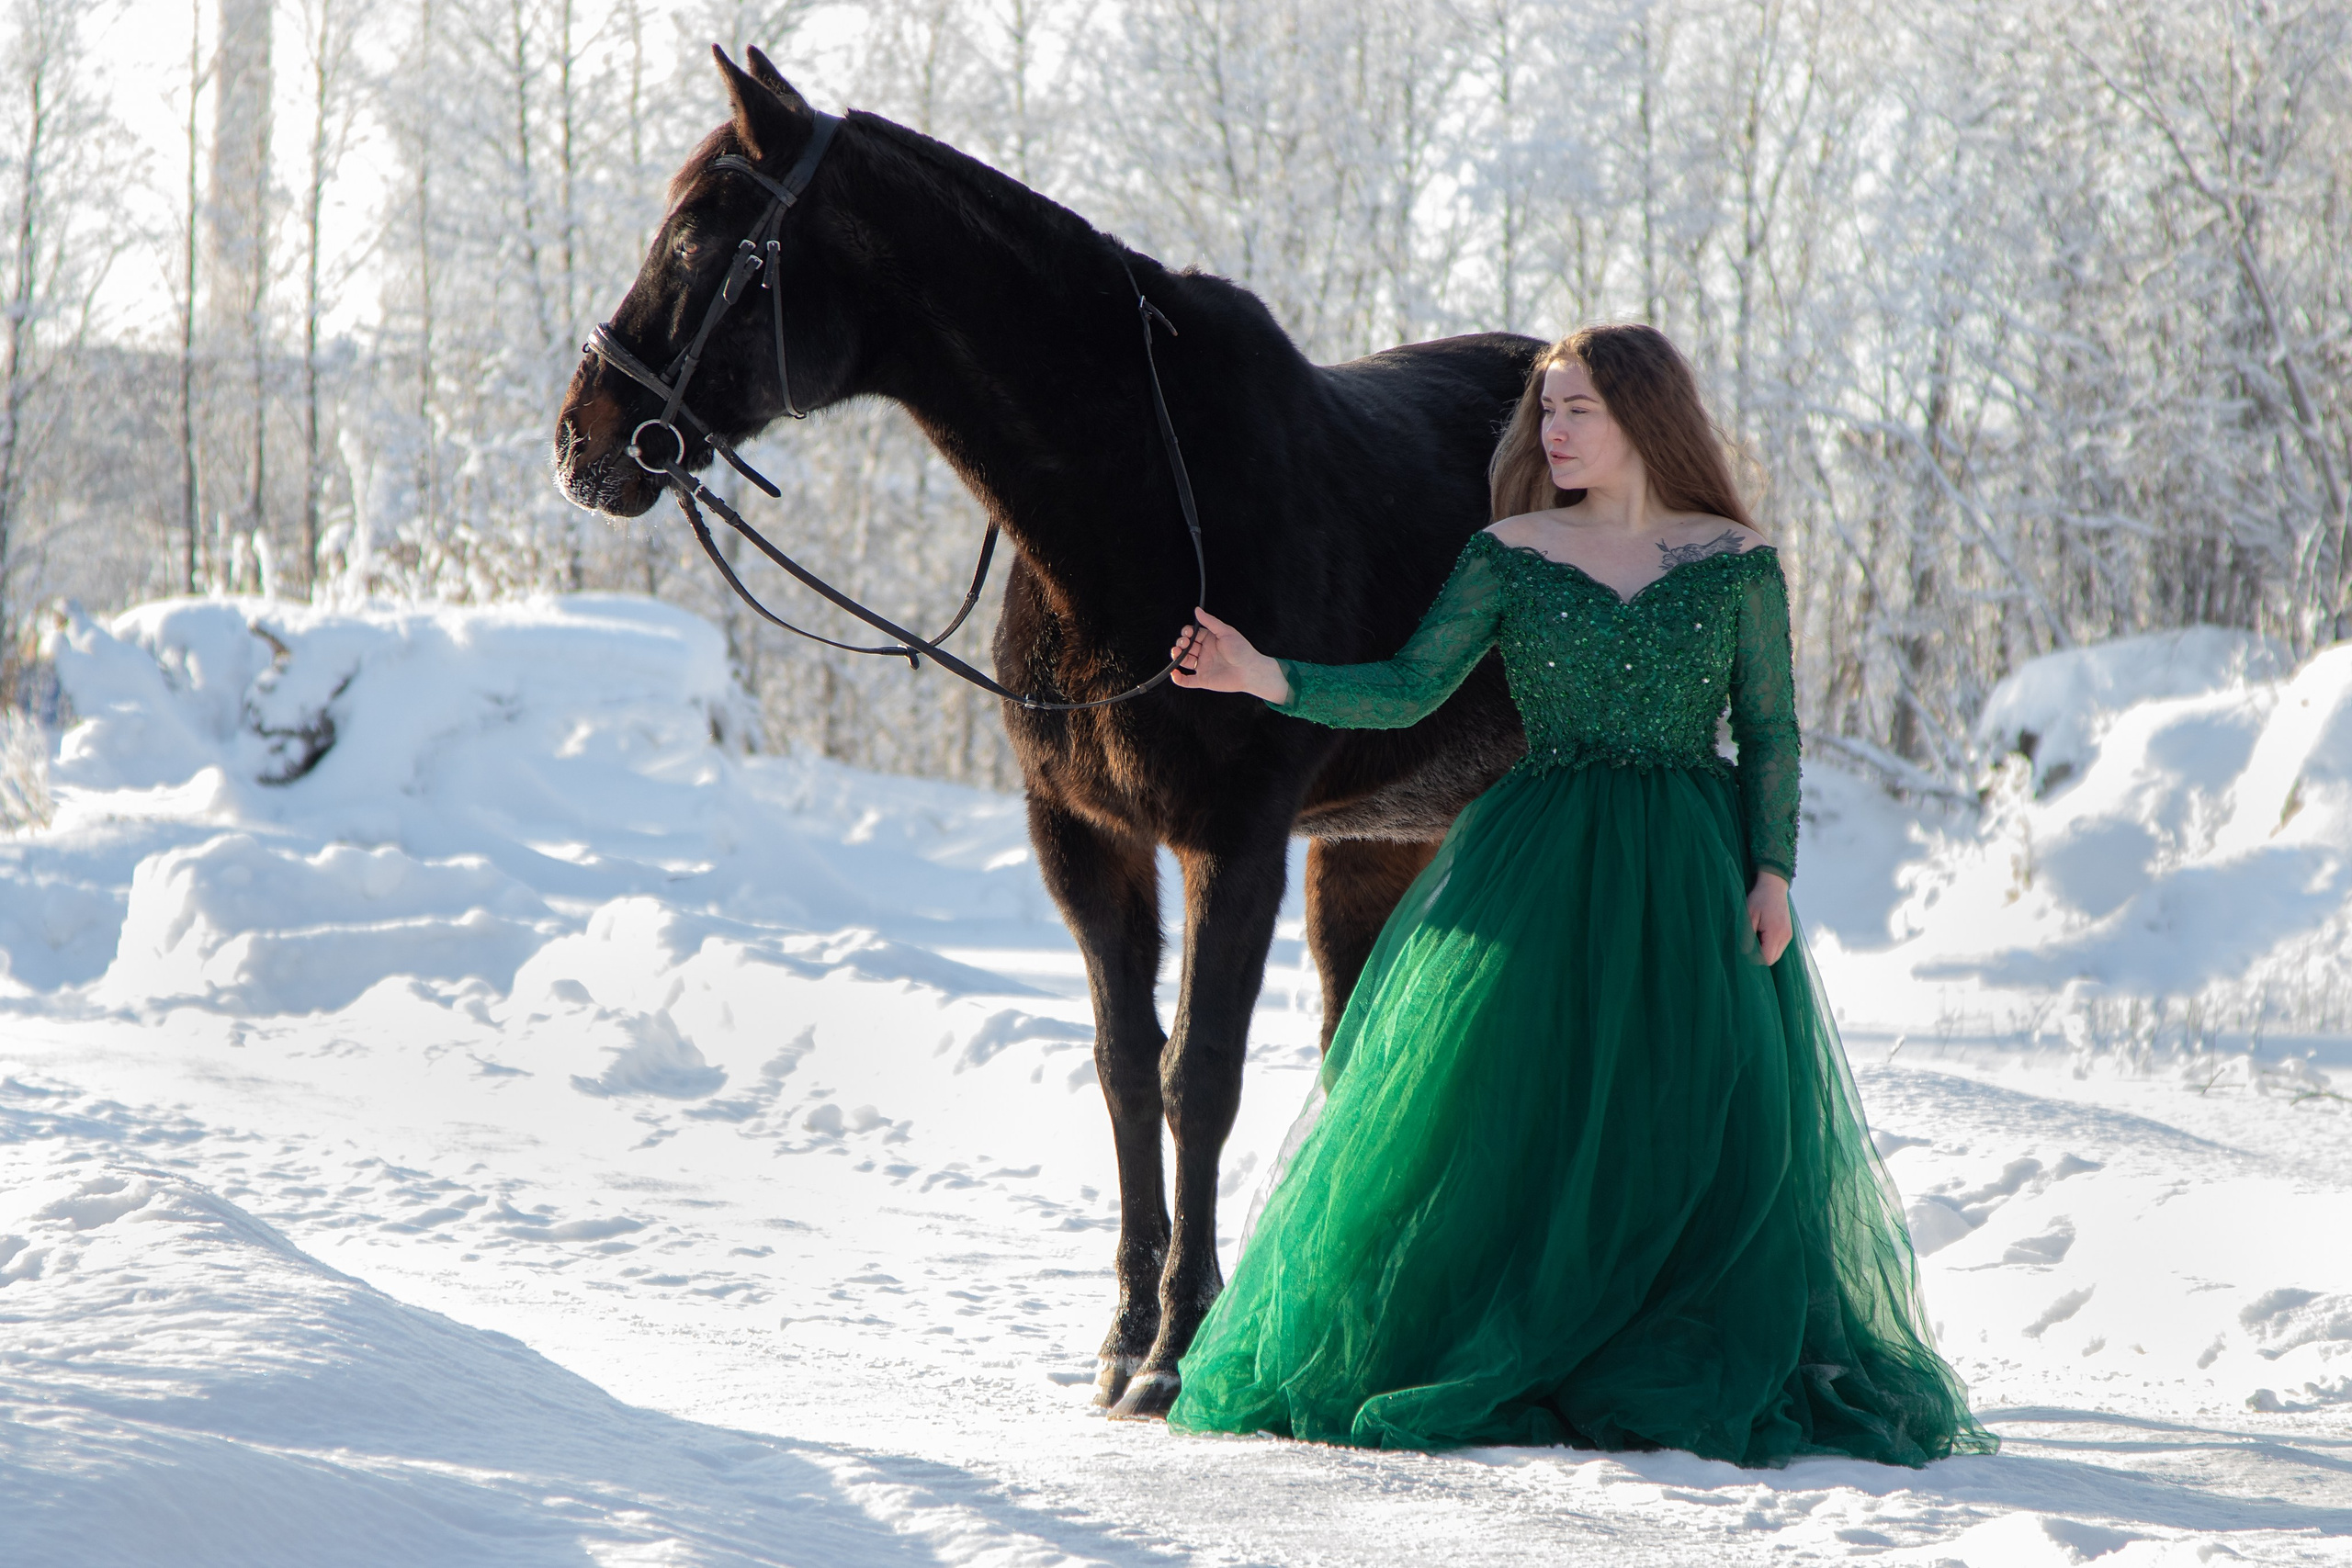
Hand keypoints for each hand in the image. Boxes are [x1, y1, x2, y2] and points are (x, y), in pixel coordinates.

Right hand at [1170, 607, 1290, 702]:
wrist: (1250, 670)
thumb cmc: (1241, 650)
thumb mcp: (1226, 632)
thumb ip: (1210, 622)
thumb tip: (1197, 610)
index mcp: (1210, 640)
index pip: (1192, 634)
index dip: (1187, 633)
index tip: (1187, 633)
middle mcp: (1205, 652)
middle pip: (1186, 647)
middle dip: (1180, 644)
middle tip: (1183, 643)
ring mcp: (1203, 666)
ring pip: (1184, 661)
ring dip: (1177, 657)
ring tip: (1176, 653)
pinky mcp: (1203, 679)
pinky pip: (1187, 681)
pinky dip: (1178, 678)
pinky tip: (1174, 672)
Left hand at [1748, 871, 1791, 965]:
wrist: (1773, 886)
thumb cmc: (1759, 899)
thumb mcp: (1749, 916)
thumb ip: (1747, 936)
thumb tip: (1744, 953)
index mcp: (1775, 933)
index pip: (1767, 958)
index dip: (1755, 958)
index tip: (1745, 950)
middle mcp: (1785, 936)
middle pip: (1773, 959)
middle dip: (1760, 956)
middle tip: (1749, 943)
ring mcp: (1788, 935)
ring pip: (1776, 954)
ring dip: (1765, 950)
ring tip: (1756, 936)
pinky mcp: (1788, 932)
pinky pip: (1779, 947)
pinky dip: (1770, 945)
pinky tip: (1762, 934)